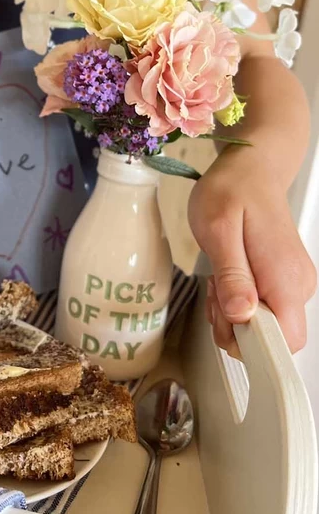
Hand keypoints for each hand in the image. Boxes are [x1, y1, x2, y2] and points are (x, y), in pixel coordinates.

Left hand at [188, 147, 315, 355]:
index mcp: (286, 278)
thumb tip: (241, 315)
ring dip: (231, 311)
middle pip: (270, 339)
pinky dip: (236, 300)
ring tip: (220, 274)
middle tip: (215, 287)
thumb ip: (232, 275)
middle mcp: (297, 286)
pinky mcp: (283, 281)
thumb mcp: (218, 229)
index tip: (225, 316)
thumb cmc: (233, 191)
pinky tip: (227, 275)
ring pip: (262, 326)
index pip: (285, 343)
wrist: (252, 169)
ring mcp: (292, 284)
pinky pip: (260, 309)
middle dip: (232, 325)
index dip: (250, 344)